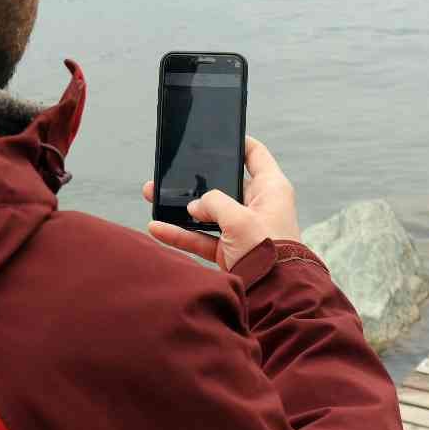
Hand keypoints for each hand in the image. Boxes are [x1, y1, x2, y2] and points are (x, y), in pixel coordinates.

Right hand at [142, 136, 300, 271]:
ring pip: (208, 212)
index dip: (238, 142)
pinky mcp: (231, 251)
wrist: (275, 296)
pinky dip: (182, 234)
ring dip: (182, 209)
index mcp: (271, 188)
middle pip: (224, 185)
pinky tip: (157, 228)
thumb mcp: (239, 218)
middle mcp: (258, 205)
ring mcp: (243, 229)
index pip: (255, 155)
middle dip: (195, 181)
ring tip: (153, 196)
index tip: (218, 134)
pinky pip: (202, 238)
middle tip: (172, 172)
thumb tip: (194, 208)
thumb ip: (213, 203)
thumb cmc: (267, 251)